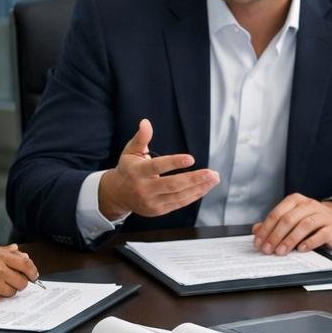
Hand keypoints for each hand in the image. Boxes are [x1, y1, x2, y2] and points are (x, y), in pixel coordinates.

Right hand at [0, 246, 38, 302]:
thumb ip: (3, 252)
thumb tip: (19, 250)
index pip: (26, 263)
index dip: (32, 271)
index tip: (33, 275)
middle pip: (24, 279)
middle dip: (21, 282)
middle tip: (13, 282)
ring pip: (15, 290)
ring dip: (9, 289)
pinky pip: (3, 297)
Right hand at [98, 118, 219, 219]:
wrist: (117, 194)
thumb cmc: (128, 169)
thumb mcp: (131, 151)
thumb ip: (141, 138)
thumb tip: (146, 122)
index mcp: (137, 172)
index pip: (157, 167)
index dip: (174, 163)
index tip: (191, 158)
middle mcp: (144, 188)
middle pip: (172, 185)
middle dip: (194, 179)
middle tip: (212, 173)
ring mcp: (151, 202)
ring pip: (179, 196)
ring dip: (199, 188)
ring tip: (214, 178)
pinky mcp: (158, 210)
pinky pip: (179, 203)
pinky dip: (194, 195)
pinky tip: (205, 187)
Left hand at [252, 194, 331, 254]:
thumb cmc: (312, 221)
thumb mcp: (292, 219)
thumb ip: (274, 224)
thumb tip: (256, 230)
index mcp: (296, 201)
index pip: (277, 213)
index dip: (266, 229)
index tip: (259, 242)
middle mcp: (309, 205)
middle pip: (288, 220)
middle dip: (276, 236)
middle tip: (268, 249)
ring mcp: (322, 216)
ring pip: (303, 226)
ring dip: (290, 240)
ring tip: (281, 251)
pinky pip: (320, 234)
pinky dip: (309, 242)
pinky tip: (301, 249)